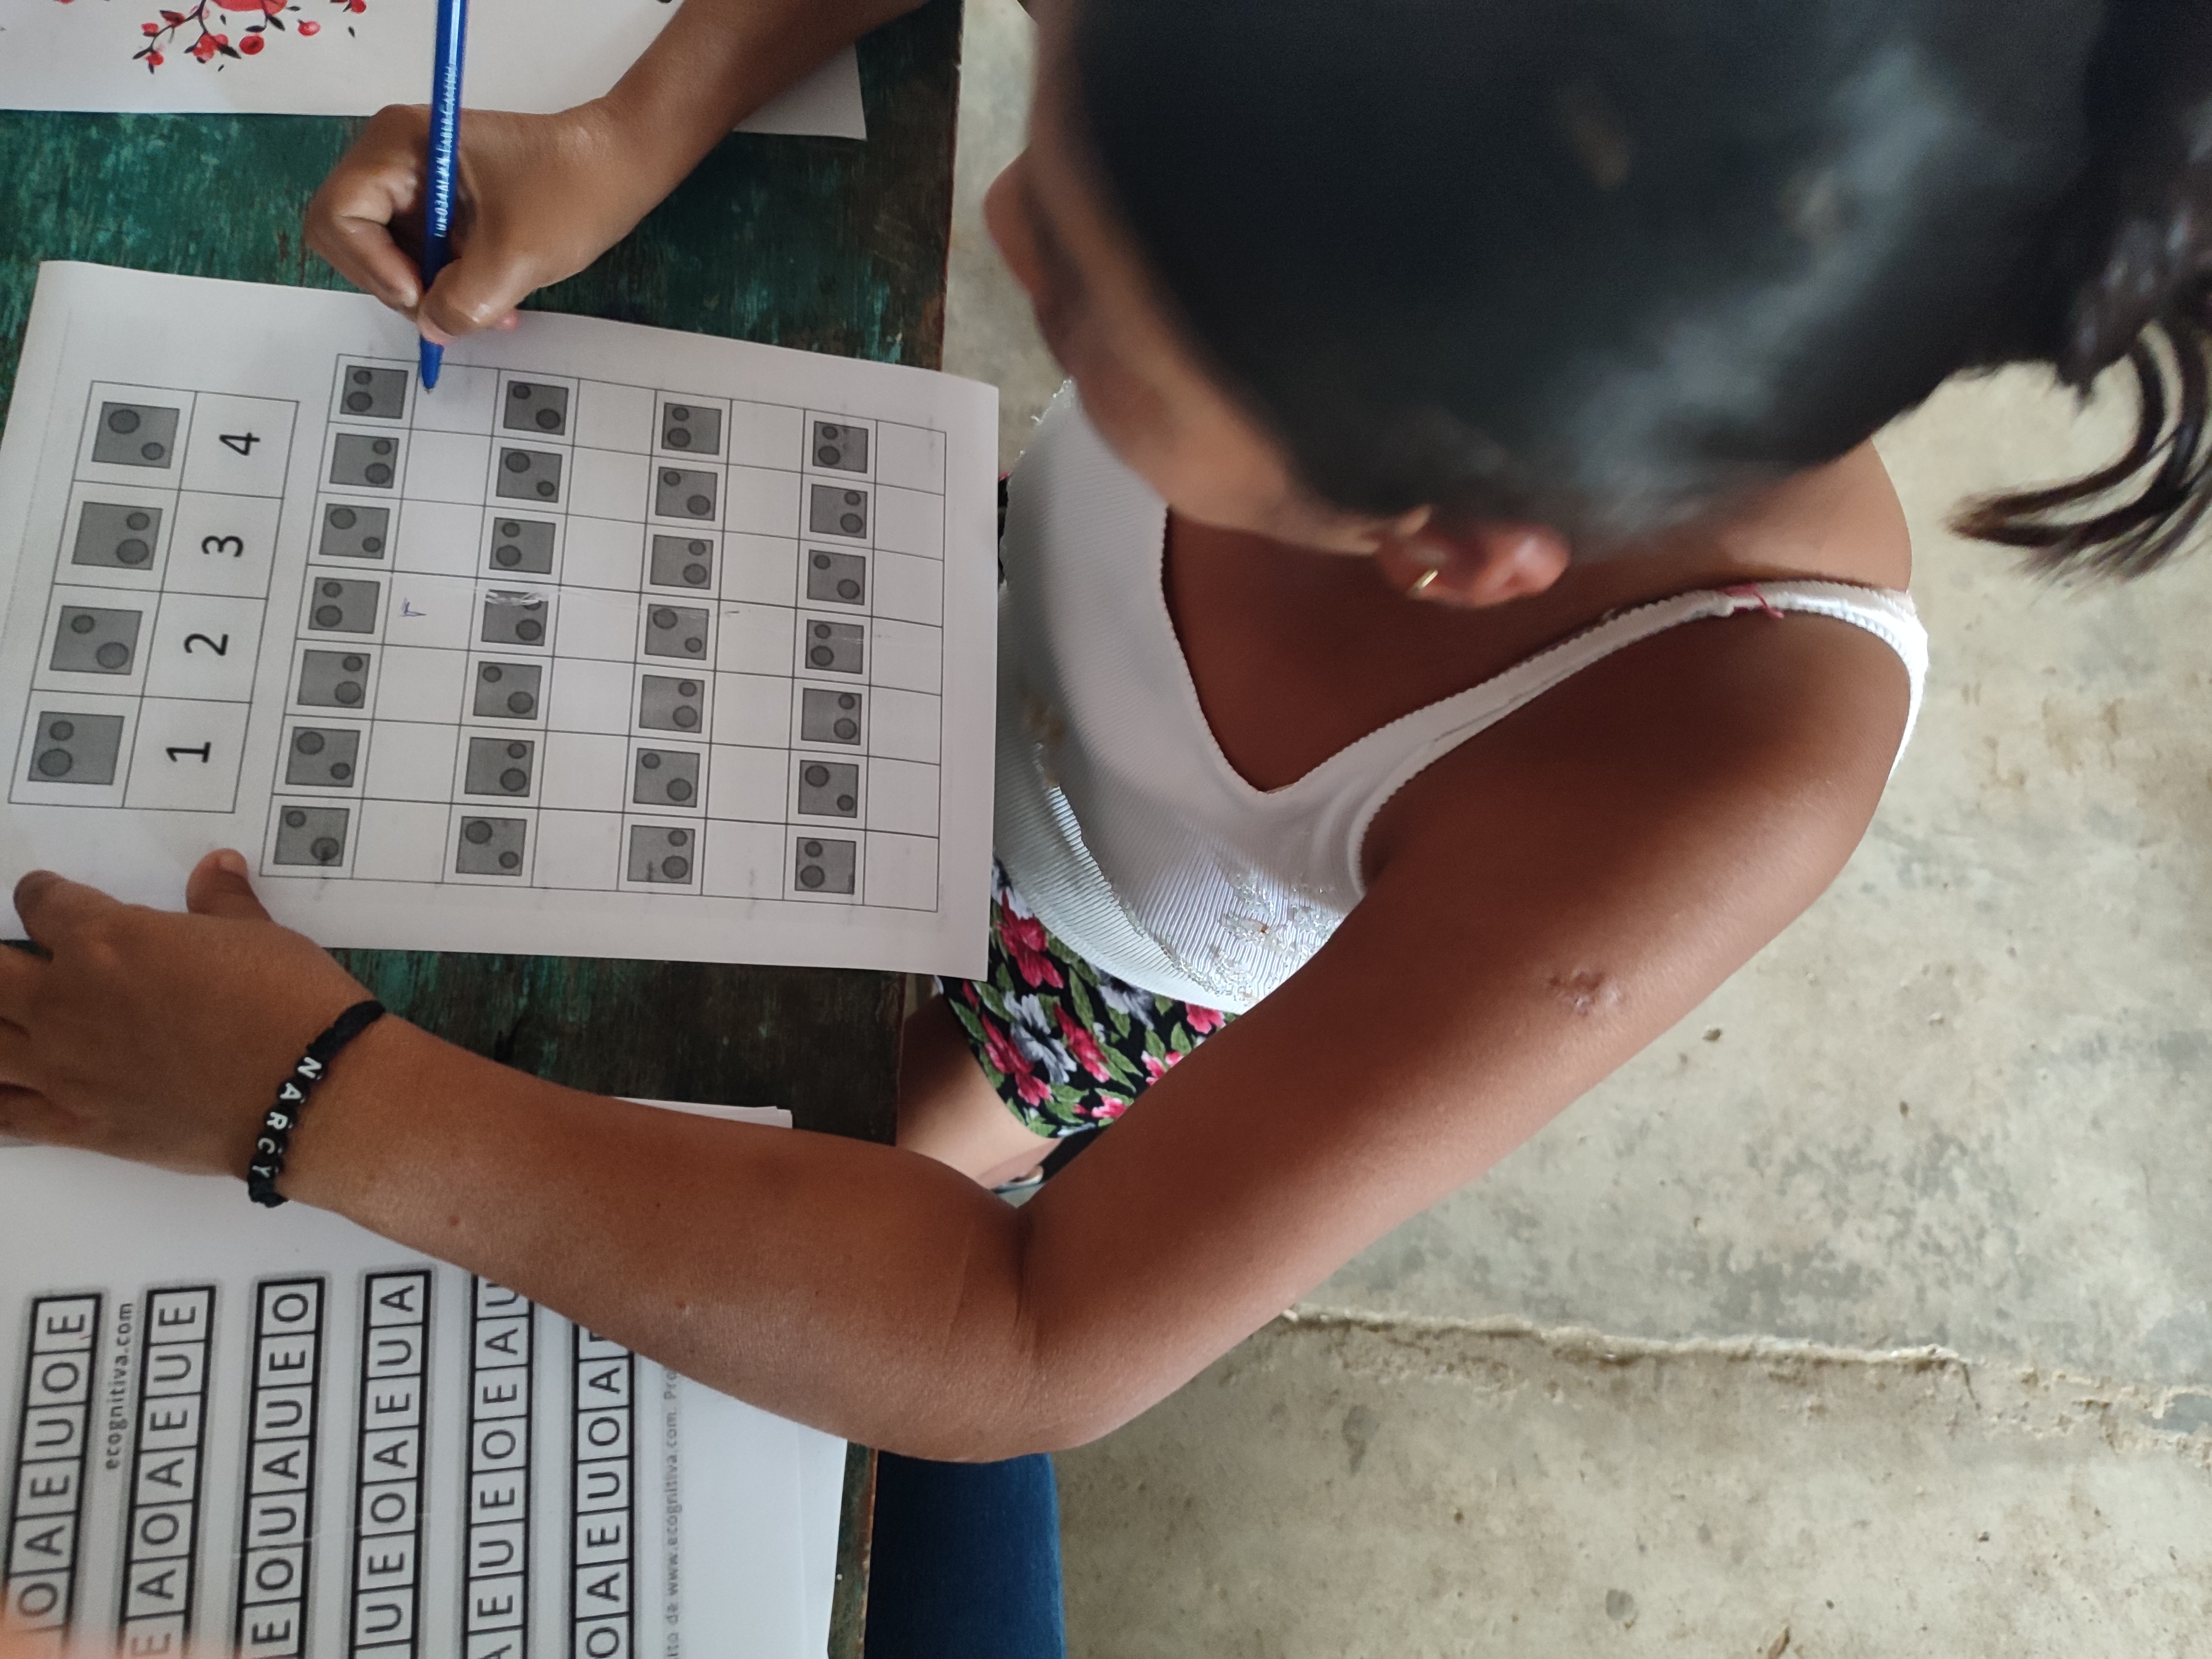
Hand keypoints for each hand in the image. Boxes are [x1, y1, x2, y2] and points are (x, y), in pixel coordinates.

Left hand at [0, 852, 369, 1178]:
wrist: (308, 1090)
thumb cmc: (287, 1008)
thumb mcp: (258, 937)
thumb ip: (220, 904)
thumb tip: (215, 871)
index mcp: (108, 940)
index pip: (45, 904)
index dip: (43, 895)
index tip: (46, 897)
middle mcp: (68, 1001)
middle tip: (10, 961)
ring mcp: (64, 1067)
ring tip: (6, 1020)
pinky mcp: (78, 1124)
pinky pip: (3, 1116)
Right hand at [306, 102, 657, 344]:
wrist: (621, 164)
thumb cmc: (573, 191)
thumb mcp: (516, 258)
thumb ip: (463, 302)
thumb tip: (431, 330)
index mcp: (399, 145)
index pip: (339, 216)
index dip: (372, 268)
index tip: (423, 296)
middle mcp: (394, 157)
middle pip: (354, 239)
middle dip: (402, 286)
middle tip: (456, 313)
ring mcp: (416, 182)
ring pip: (389, 256)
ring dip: (433, 294)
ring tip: (491, 312)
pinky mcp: (439, 205)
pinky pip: (422, 256)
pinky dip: (450, 285)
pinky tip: (492, 303)